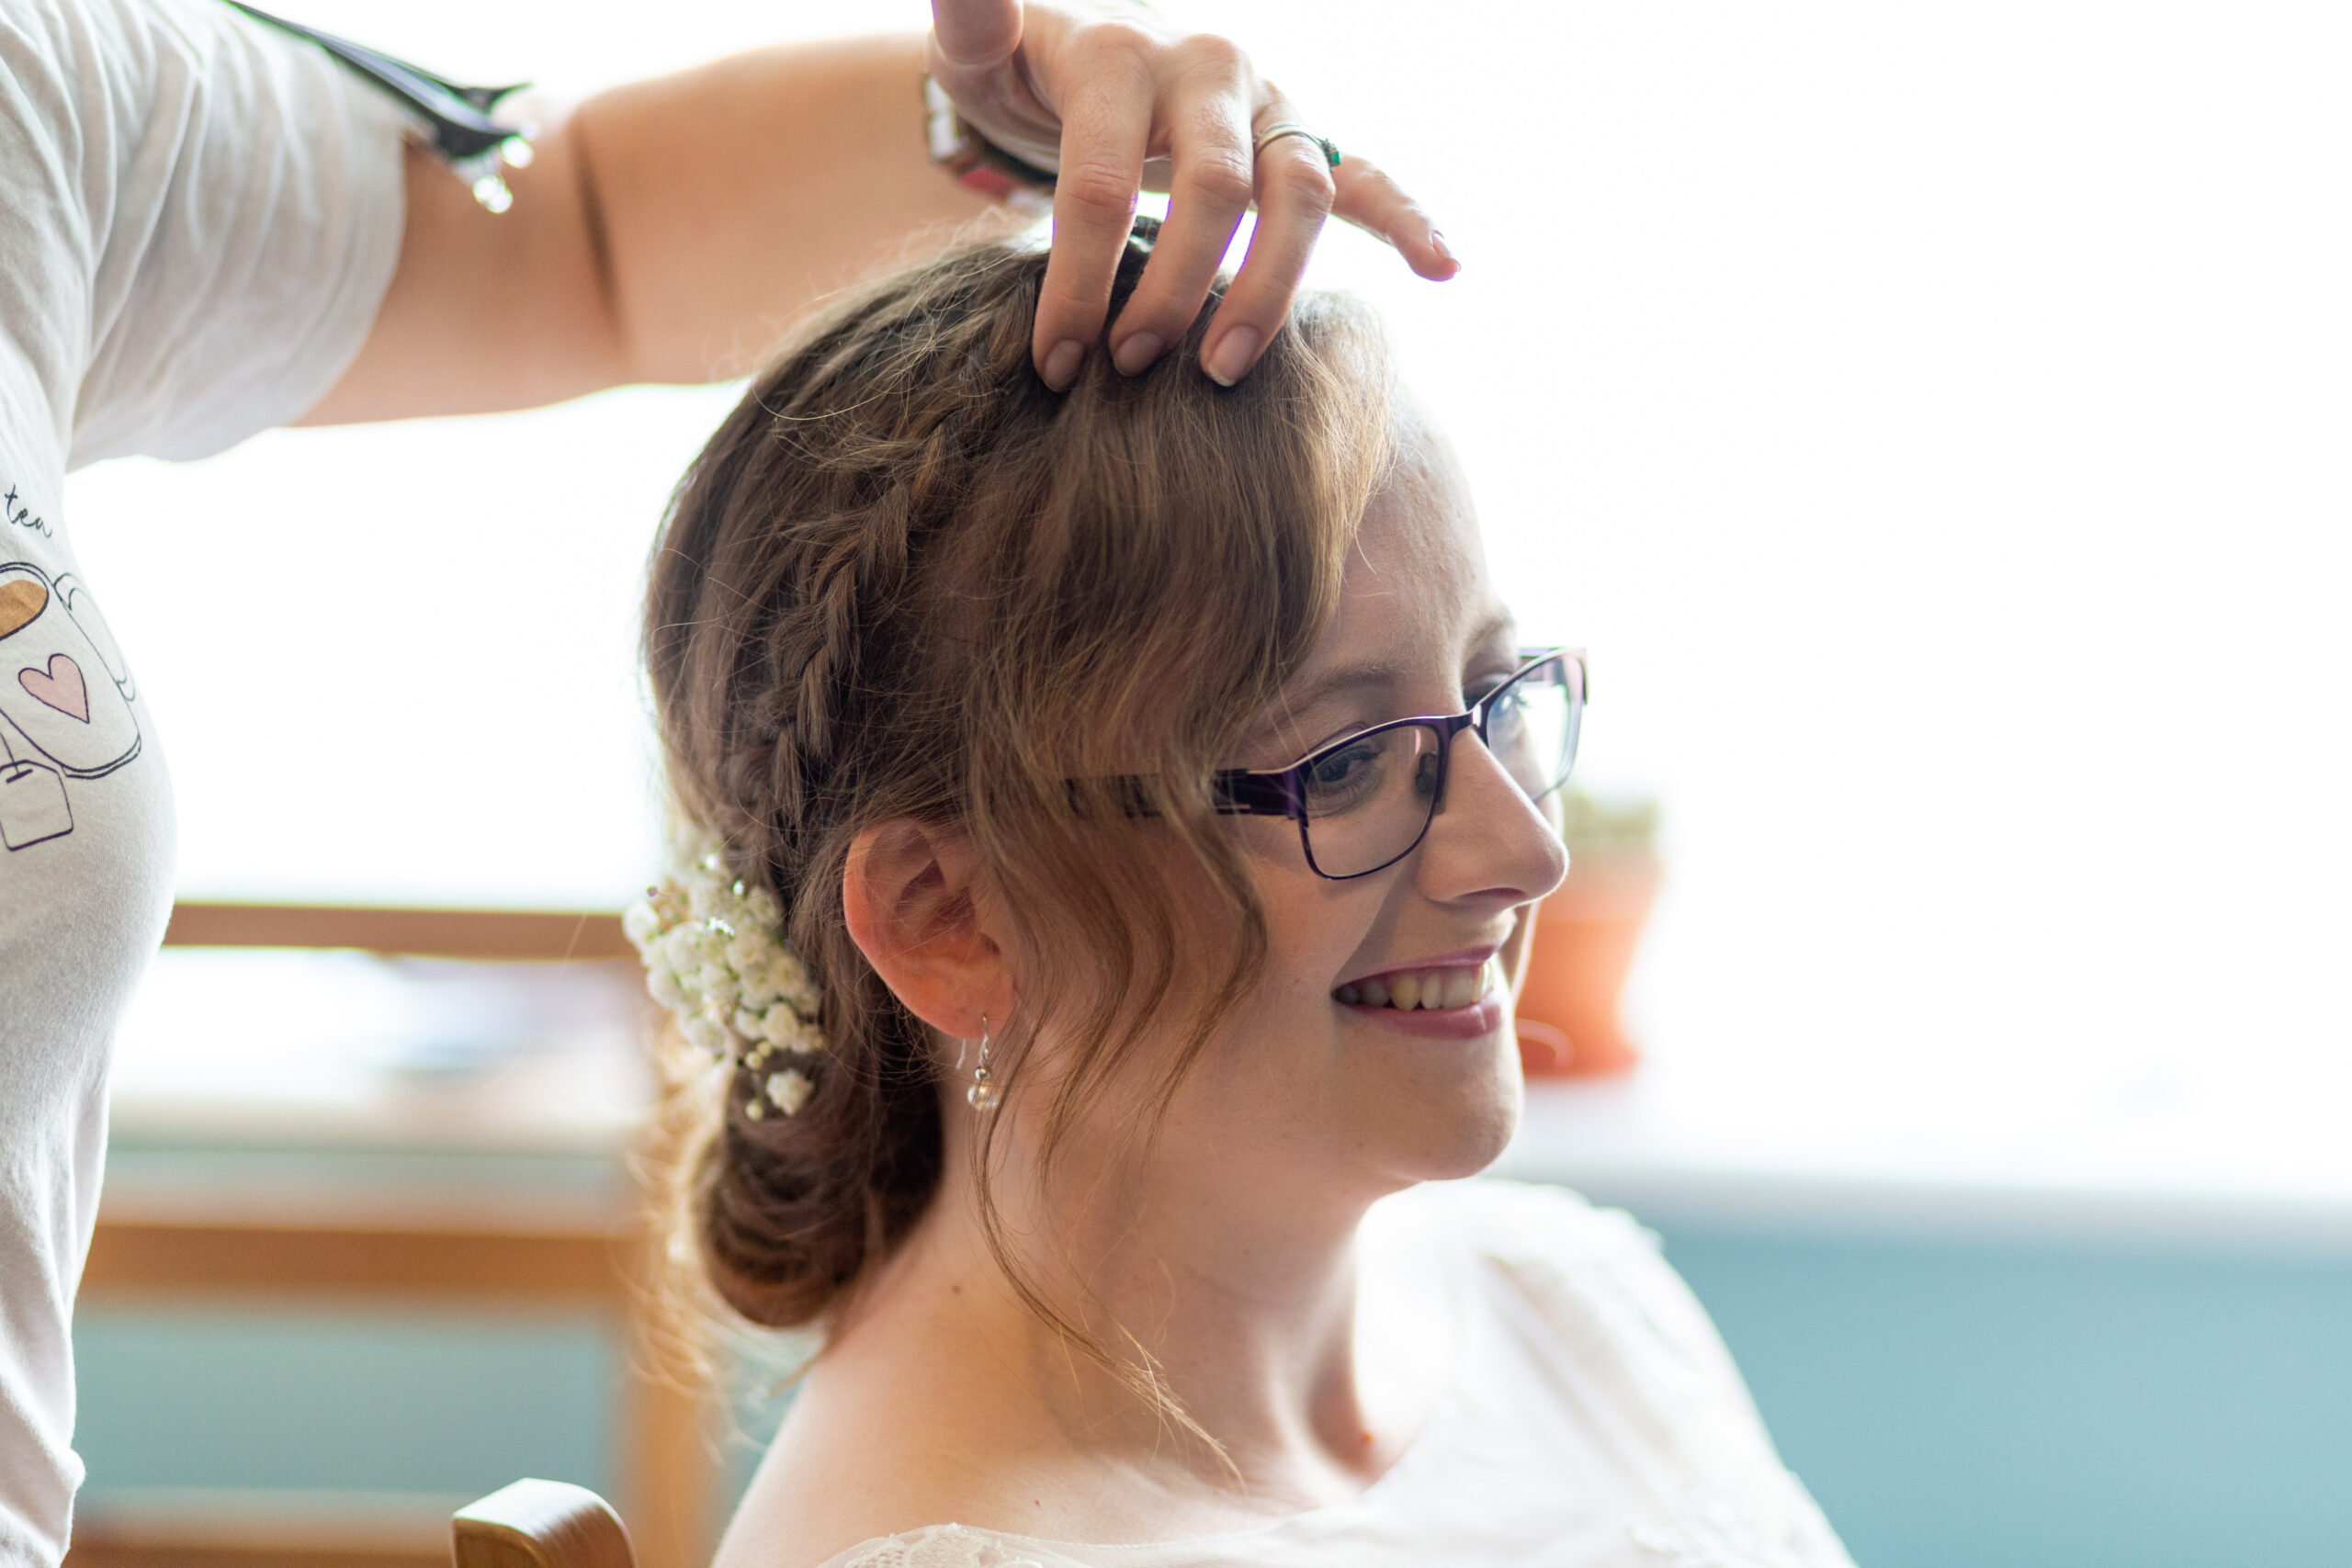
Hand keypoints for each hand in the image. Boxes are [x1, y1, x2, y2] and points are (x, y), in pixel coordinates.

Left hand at [927, 0, 1457, 388]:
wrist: (1085, 46)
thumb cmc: (1024, 71)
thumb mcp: (981, 47)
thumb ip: (973, 20)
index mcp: (1120, 56)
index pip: (1102, 182)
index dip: (1077, 283)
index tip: (1054, 364)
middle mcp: (1207, 68)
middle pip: (1212, 190)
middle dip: (1174, 290)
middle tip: (1133, 370)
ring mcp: (1266, 102)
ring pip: (1295, 197)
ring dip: (1269, 288)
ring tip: (1227, 371)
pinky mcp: (1300, 134)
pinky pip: (1361, 176)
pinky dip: (1406, 217)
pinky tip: (1444, 266)